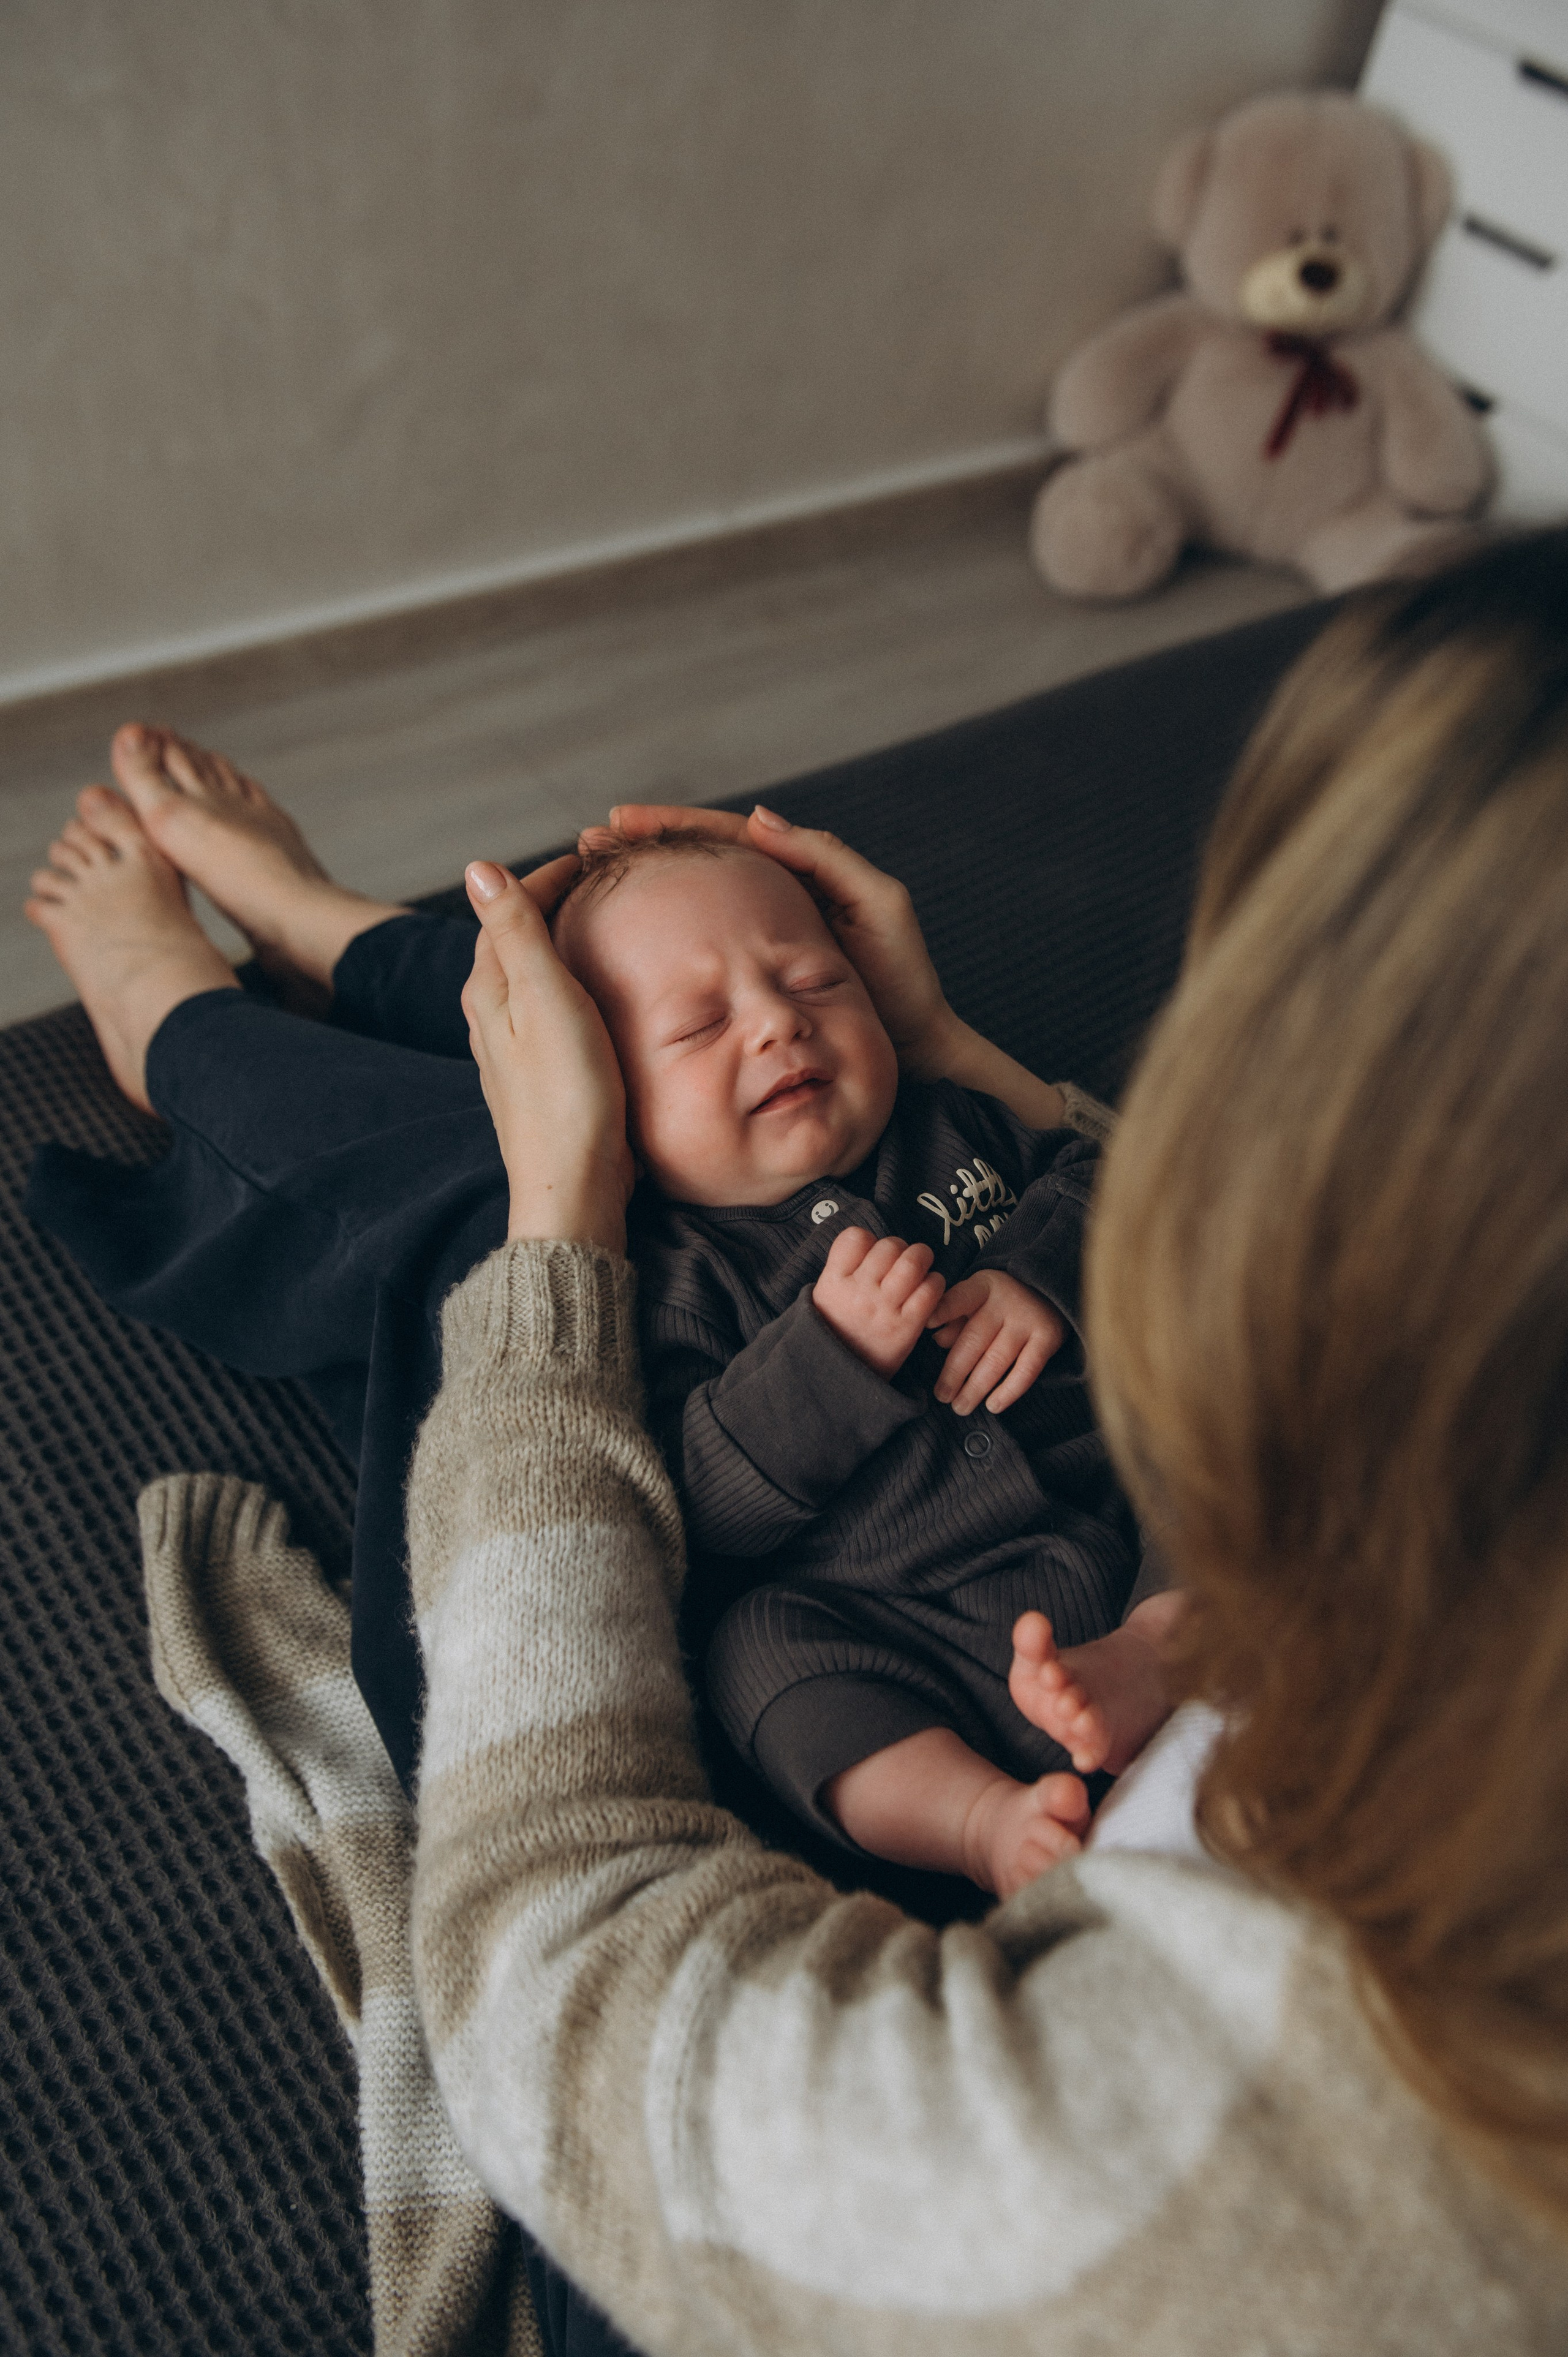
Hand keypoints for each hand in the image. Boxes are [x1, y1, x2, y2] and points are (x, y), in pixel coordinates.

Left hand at [462, 859, 635, 1251]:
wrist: (574, 1186)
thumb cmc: (566, 1095)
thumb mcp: (544, 998)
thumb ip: (515, 930)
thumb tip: (477, 868)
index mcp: (488, 992)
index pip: (506, 912)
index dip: (545, 878)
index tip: (587, 858)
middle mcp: (491, 1020)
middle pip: (514, 942)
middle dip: (550, 905)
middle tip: (598, 884)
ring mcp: (514, 1053)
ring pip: (530, 980)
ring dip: (560, 947)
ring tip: (601, 928)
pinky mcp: (540, 1080)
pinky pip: (550, 1014)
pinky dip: (571, 987)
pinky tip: (597, 998)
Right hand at [591, 802, 957, 1079]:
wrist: (914, 1054)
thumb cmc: (904, 984)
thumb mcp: (878, 908)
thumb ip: (826, 859)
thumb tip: (758, 818)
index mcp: (799, 876)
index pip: (725, 837)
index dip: (672, 826)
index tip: (622, 818)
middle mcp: (773, 905)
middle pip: (698, 865)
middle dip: (644, 851)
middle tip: (591, 843)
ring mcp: (760, 947)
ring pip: (695, 909)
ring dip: (648, 892)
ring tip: (596, 880)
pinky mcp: (756, 986)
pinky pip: (705, 954)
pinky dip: (668, 943)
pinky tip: (632, 943)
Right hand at [813, 1227, 945, 1378]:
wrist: (840, 1378)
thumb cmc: (838, 1331)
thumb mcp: (824, 1297)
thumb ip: (844, 1268)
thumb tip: (871, 1242)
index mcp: (834, 1282)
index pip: (855, 1238)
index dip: (869, 1240)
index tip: (872, 1253)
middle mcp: (859, 1292)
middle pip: (889, 1246)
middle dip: (900, 1248)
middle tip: (901, 1260)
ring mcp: (884, 1309)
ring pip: (912, 1263)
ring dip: (921, 1258)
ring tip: (920, 1267)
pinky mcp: (906, 1327)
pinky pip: (930, 1291)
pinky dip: (935, 1284)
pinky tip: (928, 1289)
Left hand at [928, 1269, 1063, 1414]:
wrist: (1050, 1292)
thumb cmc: (999, 1303)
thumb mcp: (977, 1299)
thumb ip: (955, 1317)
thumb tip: (938, 1339)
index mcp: (982, 1287)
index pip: (960, 1298)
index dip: (944, 1311)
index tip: (927, 1325)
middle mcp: (1006, 1300)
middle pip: (974, 1340)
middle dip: (955, 1373)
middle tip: (942, 1396)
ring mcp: (1028, 1319)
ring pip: (996, 1360)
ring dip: (976, 1388)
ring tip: (960, 1407)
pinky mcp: (1048, 1337)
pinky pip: (1026, 1370)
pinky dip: (1008, 1391)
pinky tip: (993, 1405)